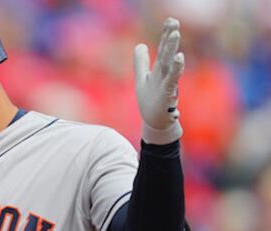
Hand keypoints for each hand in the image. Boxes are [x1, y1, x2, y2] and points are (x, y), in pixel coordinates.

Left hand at [133, 17, 184, 144]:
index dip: (166, 35)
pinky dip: (175, 69)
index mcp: (159, 69)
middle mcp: (165, 74)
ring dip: (172, 49)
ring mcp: (167, 84)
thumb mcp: (142, 79)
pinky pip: (171, 80)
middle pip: (167, 52)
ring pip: (170, 64)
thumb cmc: (152, 101)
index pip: (163, 49)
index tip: (171, 19)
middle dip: (170, 37)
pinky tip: (178, 58)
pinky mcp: (167, 95)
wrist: (156, 123)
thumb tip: (140, 44)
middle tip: (174, 21)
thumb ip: (141, 62)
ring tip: (175, 34)